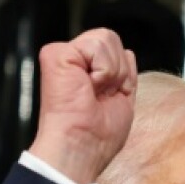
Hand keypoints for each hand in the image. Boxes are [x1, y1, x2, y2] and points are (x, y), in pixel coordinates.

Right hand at [28, 28, 136, 183]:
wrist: (82, 145)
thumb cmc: (98, 135)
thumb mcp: (122, 98)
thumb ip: (123, 73)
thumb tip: (128, 52)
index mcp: (86, 72)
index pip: (117, 50)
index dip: (124, 73)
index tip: (110, 98)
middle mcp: (74, 61)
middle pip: (111, 38)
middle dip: (119, 69)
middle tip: (102, 94)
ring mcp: (63, 54)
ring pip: (106, 38)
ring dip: (111, 71)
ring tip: (93, 91)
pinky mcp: (56, 53)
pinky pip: (96, 46)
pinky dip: (102, 71)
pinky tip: (87, 87)